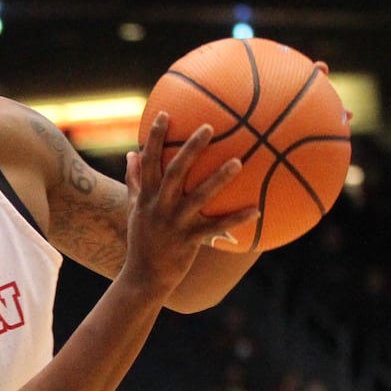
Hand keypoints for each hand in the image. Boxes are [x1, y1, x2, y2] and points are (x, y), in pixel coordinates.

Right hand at [120, 113, 258, 293]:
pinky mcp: (189, 240)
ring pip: (198, 197)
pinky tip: (258, 210)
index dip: (154, 138)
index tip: (163, 115)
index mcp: (146, 196)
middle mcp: (159, 205)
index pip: (148, 160)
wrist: (143, 275)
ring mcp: (175, 223)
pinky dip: (237, 220)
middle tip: (209, 127)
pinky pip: (216, 228)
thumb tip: (132, 153)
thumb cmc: (141, 238)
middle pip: (175, 172)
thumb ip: (133, 180)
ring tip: (238, 162)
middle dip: (190, 148)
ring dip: (218, 179)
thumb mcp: (133, 207)